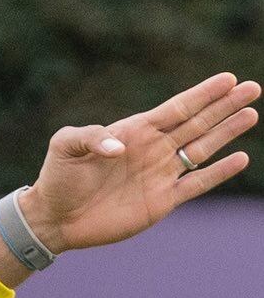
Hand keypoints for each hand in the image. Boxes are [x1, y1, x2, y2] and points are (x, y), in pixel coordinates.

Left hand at [19, 72, 258, 253]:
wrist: (53, 218)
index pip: (177, 108)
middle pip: (197, 123)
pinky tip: (240, 158)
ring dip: (226, 133)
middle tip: (252, 88)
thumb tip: (119, 147)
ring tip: (251, 114)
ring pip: (202, 148)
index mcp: (135, 131)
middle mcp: (153, 149)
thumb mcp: (64, 146)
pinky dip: (218, 173)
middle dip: (224, 106)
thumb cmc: (57, 178)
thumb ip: (90, 137)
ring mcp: (160, 174)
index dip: (203, 94)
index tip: (228, 79)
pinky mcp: (162, 201)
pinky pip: (196, 185)